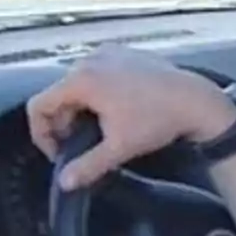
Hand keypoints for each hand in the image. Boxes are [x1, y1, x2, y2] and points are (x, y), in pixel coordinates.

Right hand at [26, 46, 235, 189]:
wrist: (196, 100)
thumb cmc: (157, 121)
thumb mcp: (119, 148)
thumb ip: (87, 166)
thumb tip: (64, 183)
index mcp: (82, 79)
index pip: (39, 105)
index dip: (42, 133)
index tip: (59, 153)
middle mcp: (90, 59)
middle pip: (58, 94)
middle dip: (63, 122)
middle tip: (79, 145)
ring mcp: (108, 52)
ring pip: (77, 83)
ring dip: (79, 107)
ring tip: (98, 129)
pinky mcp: (124, 52)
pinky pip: (96, 72)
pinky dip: (96, 92)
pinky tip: (115, 111)